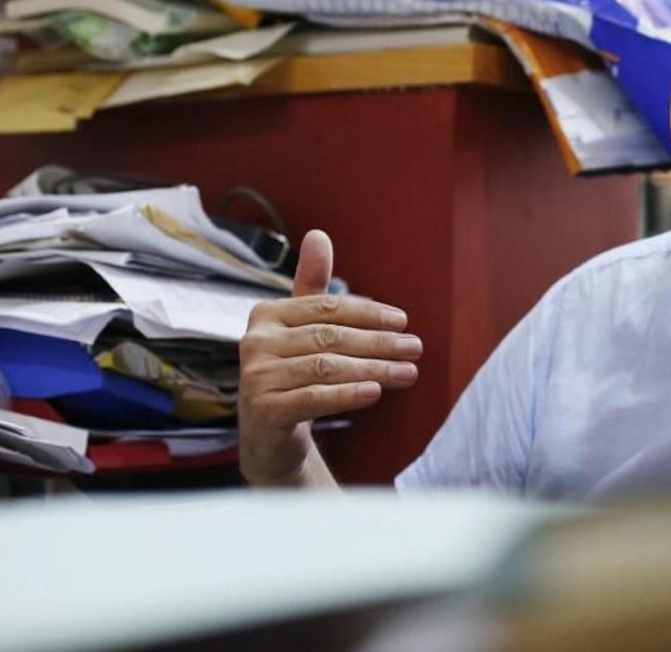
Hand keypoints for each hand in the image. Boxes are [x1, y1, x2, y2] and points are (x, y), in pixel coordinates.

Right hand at [238, 230, 422, 486]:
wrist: (267, 435)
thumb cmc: (291, 372)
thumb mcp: (302, 328)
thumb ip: (313, 285)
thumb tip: (318, 234)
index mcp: (266, 315)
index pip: (326, 308)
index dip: (368, 314)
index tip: (404, 321)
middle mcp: (254, 343)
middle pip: (330, 338)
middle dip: (378, 342)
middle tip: (416, 348)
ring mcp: (255, 378)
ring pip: (326, 367)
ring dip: (374, 368)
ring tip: (409, 372)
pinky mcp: (263, 412)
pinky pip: (313, 399)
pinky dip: (347, 395)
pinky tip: (376, 392)